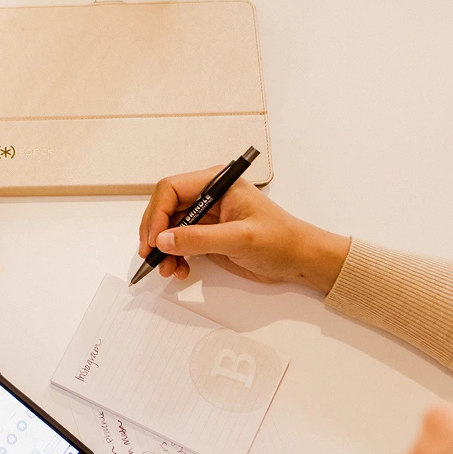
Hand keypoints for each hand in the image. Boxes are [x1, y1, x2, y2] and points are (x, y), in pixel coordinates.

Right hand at [137, 168, 350, 292]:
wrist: (300, 260)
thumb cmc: (282, 241)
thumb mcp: (240, 239)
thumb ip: (199, 238)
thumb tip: (164, 240)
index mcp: (218, 184)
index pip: (171, 189)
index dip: (157, 214)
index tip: (154, 239)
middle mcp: (208, 196)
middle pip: (165, 208)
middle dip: (156, 234)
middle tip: (152, 256)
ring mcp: (206, 217)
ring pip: (169, 229)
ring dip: (163, 250)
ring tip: (169, 269)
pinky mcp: (207, 236)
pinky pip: (179, 243)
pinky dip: (174, 257)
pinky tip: (180, 269)